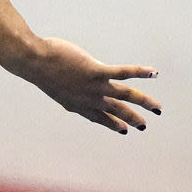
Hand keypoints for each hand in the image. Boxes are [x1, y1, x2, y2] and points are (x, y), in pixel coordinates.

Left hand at [6, 36, 161, 133]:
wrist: (33, 62)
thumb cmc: (38, 67)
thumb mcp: (51, 82)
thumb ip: (64, 86)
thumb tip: (67, 80)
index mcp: (76, 104)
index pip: (98, 117)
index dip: (112, 124)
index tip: (123, 130)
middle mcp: (88, 99)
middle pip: (115, 110)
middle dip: (131, 119)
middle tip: (144, 126)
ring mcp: (94, 86)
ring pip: (126, 96)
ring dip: (144, 102)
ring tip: (158, 109)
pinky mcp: (97, 71)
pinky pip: (123, 73)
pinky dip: (140, 73)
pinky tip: (154, 73)